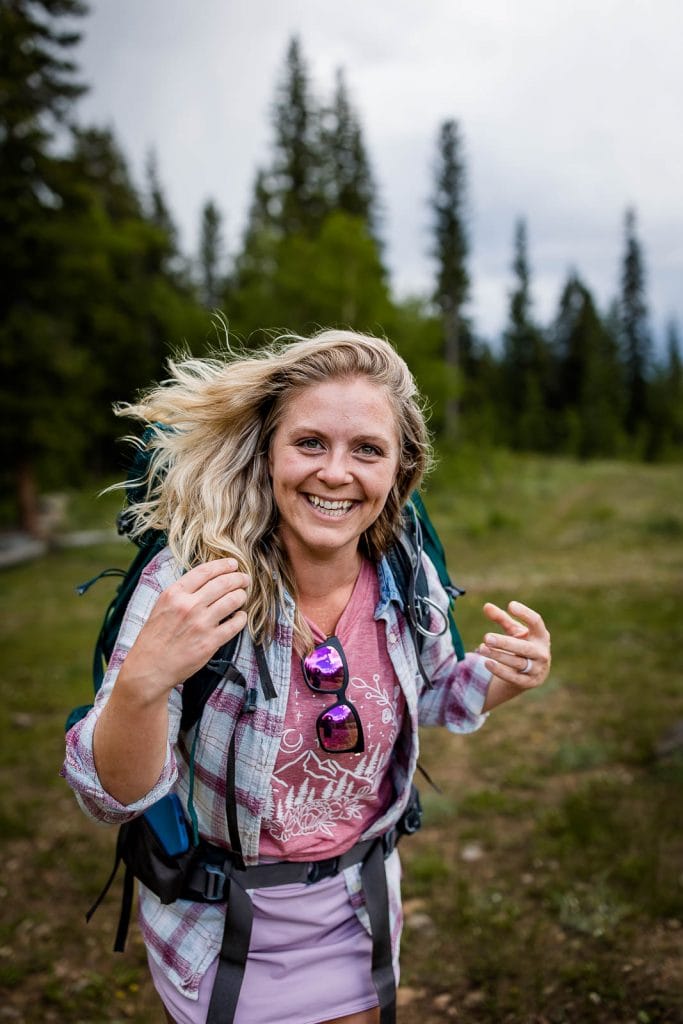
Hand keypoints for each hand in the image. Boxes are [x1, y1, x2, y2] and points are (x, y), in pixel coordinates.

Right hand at [120, 558, 249, 700]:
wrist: (150, 668)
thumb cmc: (154, 638)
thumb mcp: (161, 606)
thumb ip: (181, 593)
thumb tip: (205, 581)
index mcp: (174, 594)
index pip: (205, 571)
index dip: (223, 565)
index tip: (233, 564)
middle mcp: (188, 606)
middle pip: (223, 583)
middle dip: (238, 578)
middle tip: (244, 579)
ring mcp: (201, 623)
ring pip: (232, 600)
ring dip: (241, 595)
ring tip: (242, 595)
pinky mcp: (210, 641)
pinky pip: (235, 624)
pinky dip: (241, 618)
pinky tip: (240, 616)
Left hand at [478, 600, 550, 691]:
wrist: (531, 673)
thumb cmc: (522, 645)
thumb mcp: (514, 631)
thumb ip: (501, 618)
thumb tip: (486, 606)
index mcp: (541, 635)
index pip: (537, 622)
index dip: (525, 613)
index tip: (510, 605)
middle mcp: (542, 652)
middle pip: (524, 647)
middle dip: (504, 642)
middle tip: (486, 637)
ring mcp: (537, 669)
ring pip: (517, 662)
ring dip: (498, 655)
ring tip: (481, 648)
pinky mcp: (528, 682)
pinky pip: (513, 677)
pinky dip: (500, 670)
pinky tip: (487, 663)